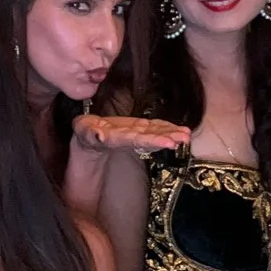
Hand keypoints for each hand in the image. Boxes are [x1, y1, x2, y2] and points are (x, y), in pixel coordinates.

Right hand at [72, 116, 191, 157]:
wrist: (89, 139)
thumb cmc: (86, 134)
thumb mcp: (84, 132)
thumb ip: (90, 133)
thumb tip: (98, 135)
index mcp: (118, 139)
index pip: (137, 140)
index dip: (153, 141)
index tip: (168, 144)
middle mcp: (130, 138)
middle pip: (150, 138)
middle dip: (167, 138)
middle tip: (184, 139)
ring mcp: (136, 133)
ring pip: (155, 133)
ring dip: (171, 134)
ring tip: (187, 135)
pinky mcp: (138, 128)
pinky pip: (155, 127)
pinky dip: (168, 127)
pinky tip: (181, 129)